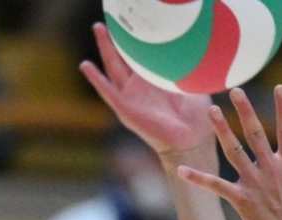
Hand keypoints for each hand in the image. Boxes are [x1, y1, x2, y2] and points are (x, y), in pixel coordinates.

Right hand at [80, 22, 213, 162]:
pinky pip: (107, 91)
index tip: (136, 19)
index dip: (139, 38)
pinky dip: (95, 78)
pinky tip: (85, 65)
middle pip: (125, 55)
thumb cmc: (196, 114)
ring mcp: (131, 96)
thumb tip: (190, 44)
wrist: (192, 140)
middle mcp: (142, 85)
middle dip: (118, 36)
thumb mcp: (193, 82)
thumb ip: (187, 66)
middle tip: (110, 17)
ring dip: (105, 48)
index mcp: (157, 78)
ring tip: (98, 28)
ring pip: (113, 66)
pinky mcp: (125, 109)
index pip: (144, 53)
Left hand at [178, 86, 281, 219]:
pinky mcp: (240, 200)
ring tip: (210, 111)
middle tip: (235, 90)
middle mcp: (270, 169)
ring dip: (220, 131)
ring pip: (233, 151)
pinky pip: (216, 187)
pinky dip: (198, 179)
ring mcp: (253, 183)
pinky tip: (180, 171)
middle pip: (254, 132)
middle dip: (244, 110)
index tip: (279, 88)